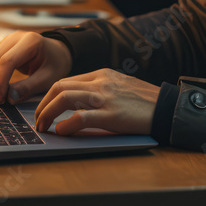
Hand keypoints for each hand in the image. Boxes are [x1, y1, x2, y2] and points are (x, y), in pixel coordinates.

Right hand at [0, 31, 71, 104]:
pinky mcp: (0, 49)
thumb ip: (29, 87)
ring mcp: (6, 42)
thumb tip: (9, 98)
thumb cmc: (56, 65)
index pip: (7, 61)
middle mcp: (14, 38)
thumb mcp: (49, 78)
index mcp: (30, 41)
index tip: (0, 100)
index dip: (0, 82)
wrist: (58, 53)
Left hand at [34, 69, 159, 135]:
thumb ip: (100, 89)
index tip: (43, 109)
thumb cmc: (145, 101)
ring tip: (43, 126)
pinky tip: (62, 131)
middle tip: (38, 119)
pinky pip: (80, 117)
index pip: (66, 81)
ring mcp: (105, 97)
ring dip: (47, 113)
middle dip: (42, 104)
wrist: (167, 107)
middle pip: (59, 86)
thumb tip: (77, 104)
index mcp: (102, 74)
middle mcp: (100, 82)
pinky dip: (66, 124)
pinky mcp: (111, 114)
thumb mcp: (120, 86)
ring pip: (64, 97)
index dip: (49, 96)